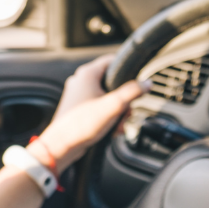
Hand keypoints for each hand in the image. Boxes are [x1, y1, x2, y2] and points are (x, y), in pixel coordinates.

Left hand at [29, 55, 148, 172]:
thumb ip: (132, 92)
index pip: (112, 61)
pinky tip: (111, 129)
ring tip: (119, 124)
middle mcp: (81, 81)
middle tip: (127, 112)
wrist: (61, 146)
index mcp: (87, 74)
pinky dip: (107, 116)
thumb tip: (147, 83)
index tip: (136, 82)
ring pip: (106, 97)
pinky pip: (98, 107)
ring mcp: (78, 95)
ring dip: (116, 111)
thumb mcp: (113, 106)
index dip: (127, 70)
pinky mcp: (77, 108)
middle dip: (123, 100)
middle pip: (111, 83)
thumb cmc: (82, 124)